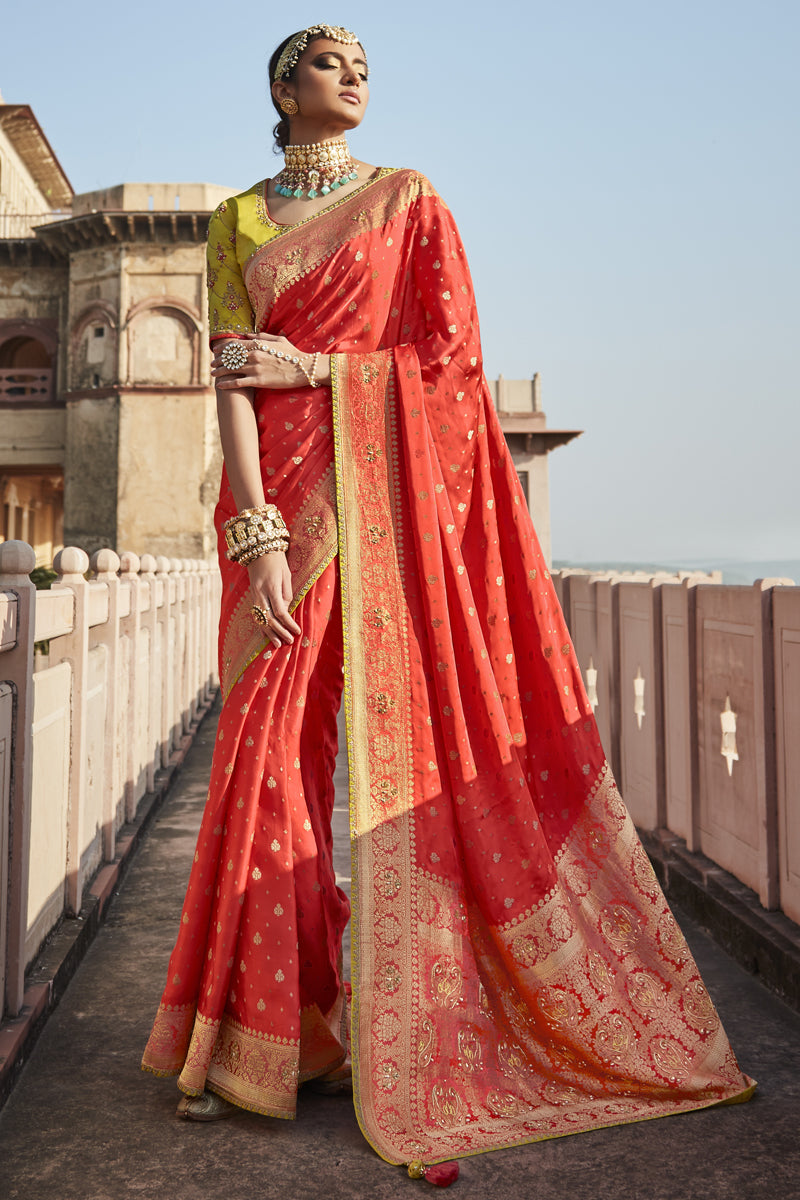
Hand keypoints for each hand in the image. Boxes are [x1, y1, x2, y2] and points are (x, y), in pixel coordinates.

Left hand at [212, 335, 329, 389]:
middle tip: (212, 364)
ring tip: (213, 374)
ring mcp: (255, 368)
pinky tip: (220, 385)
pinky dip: (227, 384)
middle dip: (218, 360)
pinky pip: (238, 382)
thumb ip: (261, 336)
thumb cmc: (292, 354)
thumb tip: (247, 335)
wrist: (303, 369)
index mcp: (258, 345)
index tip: (216, 351)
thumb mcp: (278, 340)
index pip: (235, 345)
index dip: (223, 348)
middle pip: (230, 357)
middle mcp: (254, 355)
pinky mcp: (259, 381)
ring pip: (231, 369)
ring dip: (219, 372)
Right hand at [248, 551, 301, 645]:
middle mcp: (260, 593)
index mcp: (271, 586)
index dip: (288, 623)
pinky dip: (261, 626)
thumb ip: (287, 594)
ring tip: (278, 644)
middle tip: (289, 641)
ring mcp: (254, 595)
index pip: (280, 611)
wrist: (258, 549)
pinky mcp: (252, 595)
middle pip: (269, 618)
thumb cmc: (277, 561)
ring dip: (269, 633)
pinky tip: (266, 635)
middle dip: (280, 632)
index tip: (297, 631)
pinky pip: (255, 614)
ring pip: (260, 618)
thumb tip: (286, 611)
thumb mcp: (286, 574)